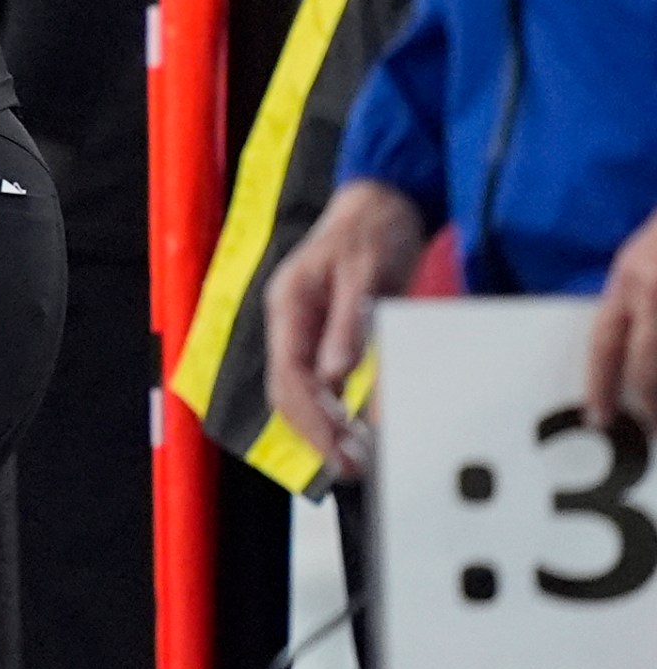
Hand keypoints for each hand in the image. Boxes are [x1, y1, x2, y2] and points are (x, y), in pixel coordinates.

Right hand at [264, 179, 428, 476]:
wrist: (382, 199)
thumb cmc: (371, 229)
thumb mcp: (365, 273)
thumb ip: (347, 323)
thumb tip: (334, 376)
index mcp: (288, 304)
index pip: (288, 376)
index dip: (311, 420)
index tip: (339, 453)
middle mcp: (289, 320)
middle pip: (286, 391)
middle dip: (314, 434)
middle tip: (351, 469)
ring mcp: (303, 327)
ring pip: (299, 389)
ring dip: (322, 426)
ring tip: (355, 457)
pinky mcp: (324, 331)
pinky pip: (318, 379)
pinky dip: (333, 407)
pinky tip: (354, 425)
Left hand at [584, 211, 656, 431]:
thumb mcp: (644, 255)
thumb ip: (636, 297)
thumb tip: (629, 352)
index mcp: (630, 276)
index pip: (606, 341)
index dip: (600, 384)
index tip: (598, 417)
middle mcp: (656, 289)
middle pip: (646, 362)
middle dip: (648, 402)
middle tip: (649, 427)